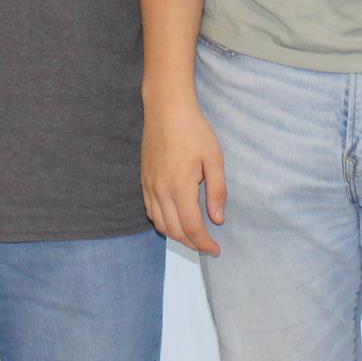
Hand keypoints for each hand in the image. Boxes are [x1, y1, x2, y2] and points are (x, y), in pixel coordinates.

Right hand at [142, 94, 225, 256]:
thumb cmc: (194, 131)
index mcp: (180, 187)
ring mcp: (149, 186)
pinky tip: (175, 220)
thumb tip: (217, 219)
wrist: (166, 109)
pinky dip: (163, 223)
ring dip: (177, 236)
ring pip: (160, 224)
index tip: (216, 250)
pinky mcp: (144, 180)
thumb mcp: (214, 159)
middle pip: (175, 231)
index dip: (204, 243)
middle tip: (208, 246)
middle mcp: (160, 191)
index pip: (191, 228)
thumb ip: (217, 191)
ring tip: (194, 236)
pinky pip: (151, 211)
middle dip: (192, 243)